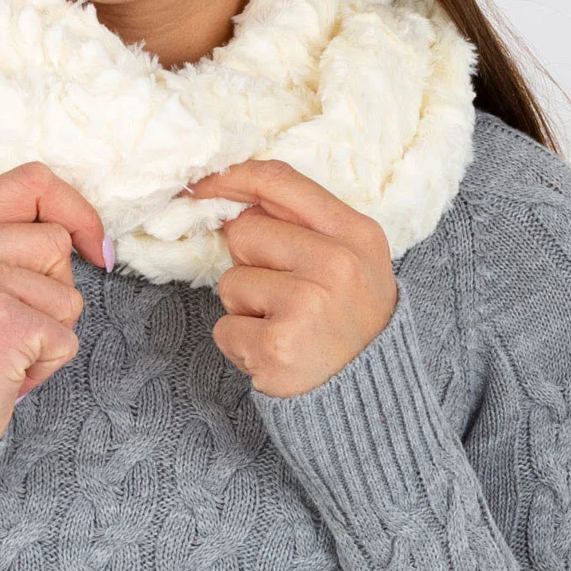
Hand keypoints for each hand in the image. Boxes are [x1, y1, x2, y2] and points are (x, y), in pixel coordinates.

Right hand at [0, 161, 107, 461]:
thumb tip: (78, 232)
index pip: (31, 181)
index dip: (75, 210)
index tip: (94, 246)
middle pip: (55, 242)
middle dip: (53, 291)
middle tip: (10, 328)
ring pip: (67, 292)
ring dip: (50, 332)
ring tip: (4, 354)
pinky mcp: (2, 323)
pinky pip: (66, 337)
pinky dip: (47, 365)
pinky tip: (6, 376)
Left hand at [182, 158, 396, 397]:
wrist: (367, 392)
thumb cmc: (349, 319)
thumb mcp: (351, 258)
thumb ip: (302, 225)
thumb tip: (237, 205)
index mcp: (355, 233)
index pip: (280, 181)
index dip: (231, 178)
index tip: (203, 186)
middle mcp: (335, 264)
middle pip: (245, 232)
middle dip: (250, 263)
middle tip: (284, 294)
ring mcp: (306, 305)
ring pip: (231, 282)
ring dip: (246, 308)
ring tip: (284, 325)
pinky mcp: (276, 345)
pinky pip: (224, 328)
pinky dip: (240, 344)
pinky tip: (274, 351)